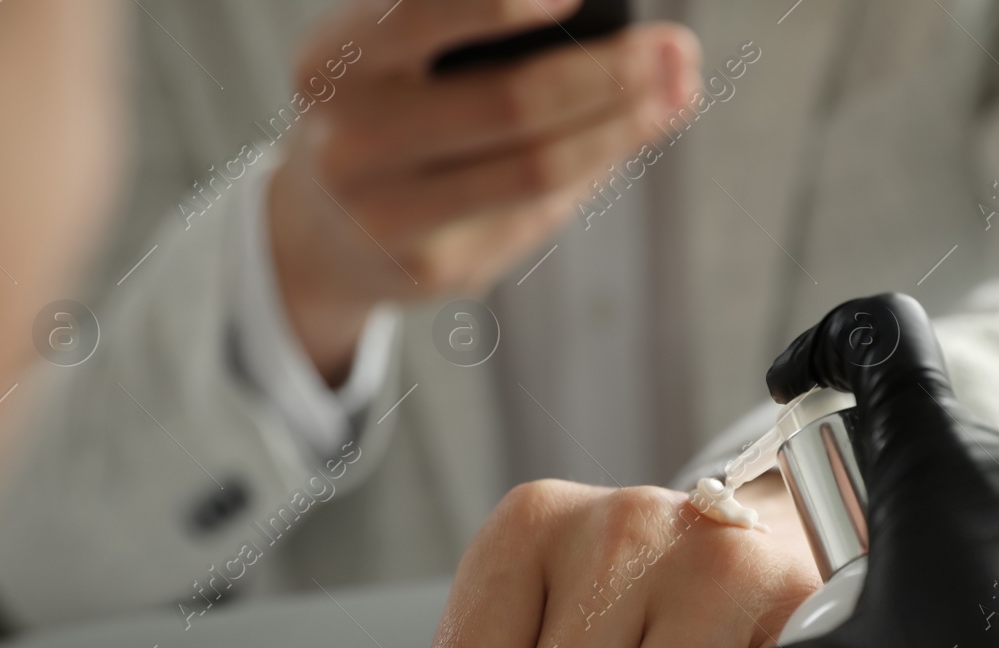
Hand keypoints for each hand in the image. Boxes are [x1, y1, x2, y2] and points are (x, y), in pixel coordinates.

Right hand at [271, 0, 699, 380]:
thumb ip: (474, 35)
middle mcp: (350, 140)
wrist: (319, 236)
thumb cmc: (384, 114)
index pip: (424, 16)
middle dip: (610, 71)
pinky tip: (629, 136)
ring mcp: (389, 217)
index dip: (505, 3)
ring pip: (538, 168)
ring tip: (679, 90)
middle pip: (512, 102)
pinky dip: (593, 166)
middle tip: (678, 48)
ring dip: (624, 126)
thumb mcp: (389, 58)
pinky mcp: (435, 269)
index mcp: (336, 61)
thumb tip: (614, 36)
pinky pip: (538, 212)